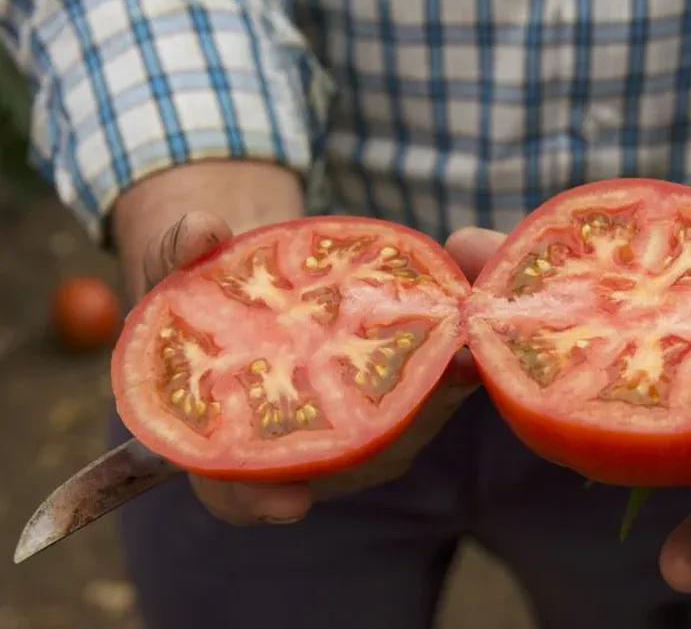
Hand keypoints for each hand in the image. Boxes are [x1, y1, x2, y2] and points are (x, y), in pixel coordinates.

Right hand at [136, 211, 489, 524]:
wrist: (257, 282)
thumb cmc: (207, 287)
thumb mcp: (181, 265)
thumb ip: (180, 249)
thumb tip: (200, 231)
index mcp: (227, 440)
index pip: (235, 492)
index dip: (257, 501)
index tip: (290, 503)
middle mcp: (293, 450)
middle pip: (338, 466)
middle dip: (382, 439)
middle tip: (415, 402)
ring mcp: (346, 433)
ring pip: (394, 439)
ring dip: (432, 402)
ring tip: (460, 357)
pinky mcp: (389, 404)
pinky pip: (422, 403)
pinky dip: (445, 373)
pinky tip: (467, 331)